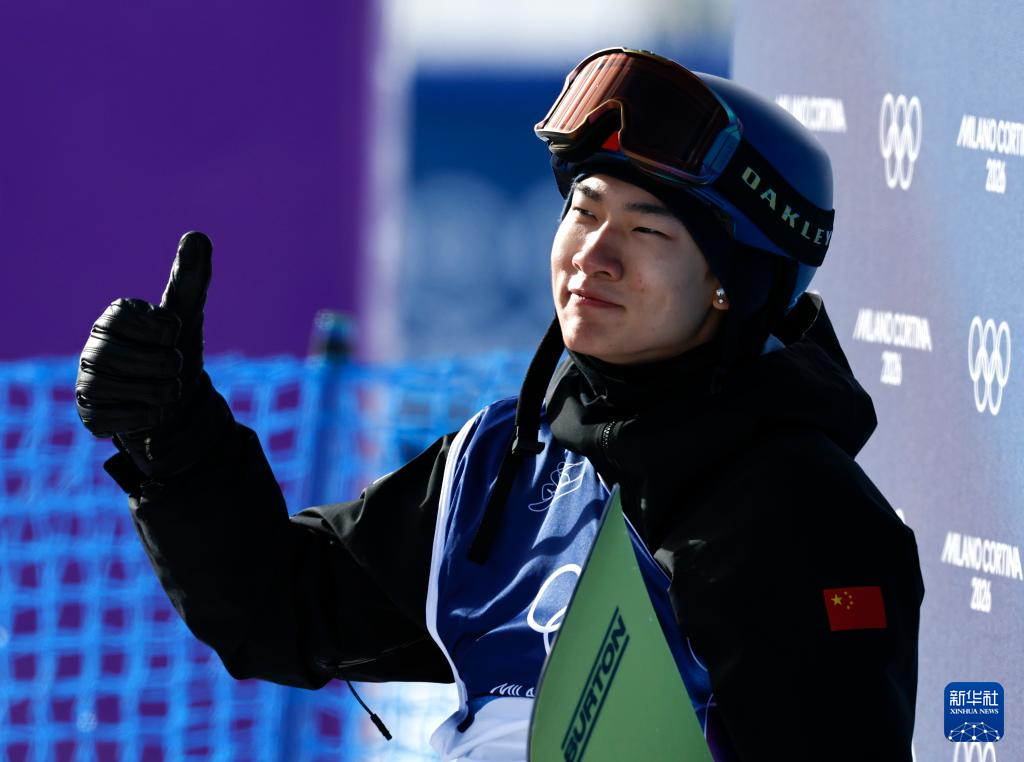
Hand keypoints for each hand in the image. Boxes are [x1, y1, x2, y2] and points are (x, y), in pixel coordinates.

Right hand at [76, 232, 228, 475]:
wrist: (178, 404)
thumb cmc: (175, 351)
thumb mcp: (187, 315)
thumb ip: (191, 278)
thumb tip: (198, 236)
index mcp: (112, 320)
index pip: (121, 316)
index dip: (158, 329)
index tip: (174, 333)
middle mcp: (92, 349)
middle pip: (114, 355)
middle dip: (160, 365)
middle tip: (175, 367)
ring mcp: (87, 382)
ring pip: (112, 388)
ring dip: (156, 393)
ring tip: (169, 391)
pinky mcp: (91, 415)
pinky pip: (111, 419)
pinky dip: (143, 418)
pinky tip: (154, 412)